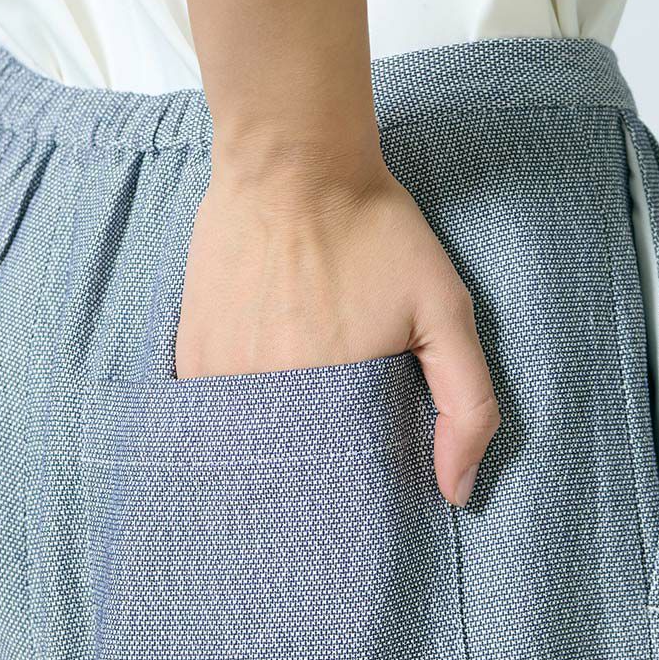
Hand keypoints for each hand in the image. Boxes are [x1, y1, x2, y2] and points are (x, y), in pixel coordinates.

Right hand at [175, 154, 499, 506]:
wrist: (292, 165)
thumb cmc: (375, 233)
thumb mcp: (446, 312)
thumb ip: (467, 406)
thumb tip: (456, 494)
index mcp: (328, 405)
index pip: (339, 478)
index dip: (355, 474)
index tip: (365, 444)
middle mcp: (265, 402)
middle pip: (290, 461)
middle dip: (313, 451)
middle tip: (332, 396)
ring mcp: (219, 379)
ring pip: (248, 437)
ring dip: (272, 427)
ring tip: (298, 377)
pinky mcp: (191, 354)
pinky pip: (212, 407)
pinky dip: (237, 400)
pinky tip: (261, 362)